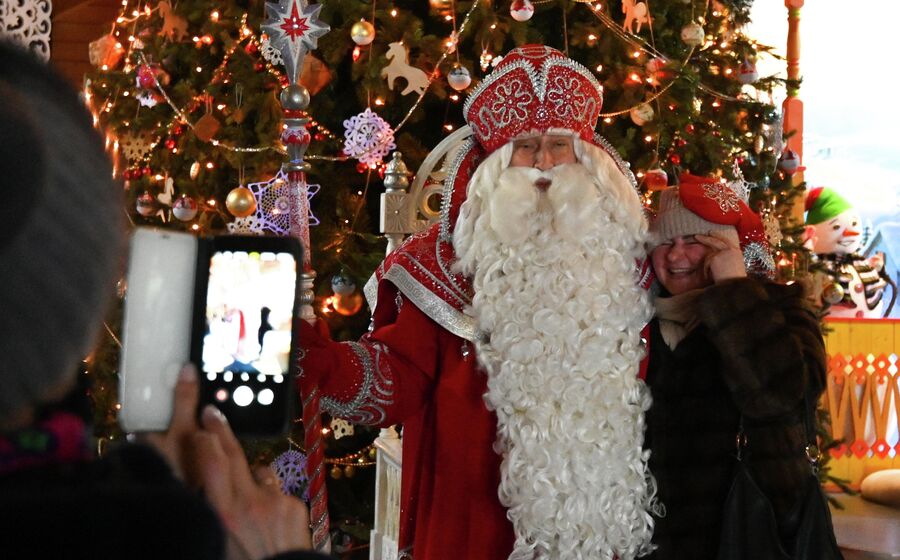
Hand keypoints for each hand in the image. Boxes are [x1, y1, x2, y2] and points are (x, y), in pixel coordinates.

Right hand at [145, 365, 312, 558]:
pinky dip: (271, 498)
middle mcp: (248, 504)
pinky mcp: (294, 505)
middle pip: (233, 454)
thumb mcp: (215, 541)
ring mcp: (274, 502)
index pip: (211, 463)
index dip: (204, 441)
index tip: (198, 430)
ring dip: (251, 475)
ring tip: (248, 497)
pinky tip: (270, 518)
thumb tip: (198, 495)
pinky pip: (278, 491)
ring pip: (259, 471)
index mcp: (222, 516)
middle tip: (211, 412)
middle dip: (220, 430)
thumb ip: (210, 515)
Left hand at [695, 231, 746, 282]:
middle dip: (706, 238)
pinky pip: (707, 262)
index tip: (712, 234)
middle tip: (697, 236)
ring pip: (710, 254)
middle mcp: (732, 250)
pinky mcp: (716, 257)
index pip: (727, 241)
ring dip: (707, 263)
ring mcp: (724, 252)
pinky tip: (710, 276)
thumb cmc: (734, 282)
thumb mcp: (734, 268)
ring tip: (706, 270)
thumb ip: (727, 260)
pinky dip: (707, 269)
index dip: (719, 237)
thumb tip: (718, 258)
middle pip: (717, 241)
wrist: (735, 286)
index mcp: (737, 253)